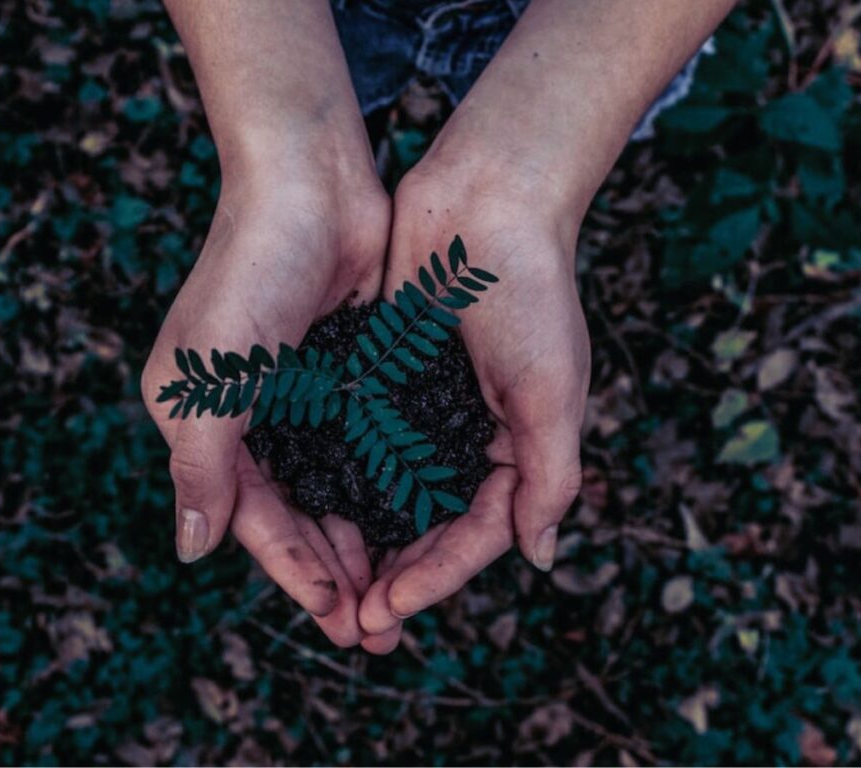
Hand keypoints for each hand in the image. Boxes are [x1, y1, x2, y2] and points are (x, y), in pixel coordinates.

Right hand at [141, 161, 389, 646]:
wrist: (310, 184)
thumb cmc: (249, 275)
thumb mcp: (209, 379)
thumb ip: (201, 467)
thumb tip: (192, 551)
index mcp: (208, 423)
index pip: (254, 518)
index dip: (295, 572)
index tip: (338, 619)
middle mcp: (254, 417)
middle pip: (298, 514)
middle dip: (336, 572)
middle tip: (378, 628)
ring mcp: (305, 396)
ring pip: (338, 488)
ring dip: (366, 539)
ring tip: (401, 591)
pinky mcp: (350, 373)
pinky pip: (370, 446)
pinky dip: (388, 486)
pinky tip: (417, 522)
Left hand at [357, 159, 590, 651]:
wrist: (486, 199)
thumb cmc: (531, 292)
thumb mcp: (553, 389)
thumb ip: (550, 475)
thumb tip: (539, 557)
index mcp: (514, 447)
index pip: (476, 533)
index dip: (436, 577)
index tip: (390, 608)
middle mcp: (466, 435)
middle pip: (428, 526)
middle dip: (395, 576)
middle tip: (354, 623)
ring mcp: (422, 408)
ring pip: (387, 493)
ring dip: (362, 541)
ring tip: (328, 585)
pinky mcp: (382, 376)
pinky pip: (358, 440)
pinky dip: (339, 478)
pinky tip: (308, 510)